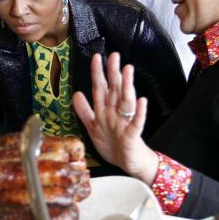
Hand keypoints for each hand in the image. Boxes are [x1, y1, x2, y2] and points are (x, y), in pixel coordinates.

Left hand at [73, 52, 159, 183]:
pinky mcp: (132, 135)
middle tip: (114, 56)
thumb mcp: (93, 128)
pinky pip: (137, 122)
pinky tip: (142, 101)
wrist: (128, 163)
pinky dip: (139, 112)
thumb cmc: (113, 145)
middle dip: (114, 73)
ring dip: (127, 86)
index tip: (96, 57)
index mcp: (105, 110)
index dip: (98, 73)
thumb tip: (76, 93)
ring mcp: (125, 122)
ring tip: (127, 71)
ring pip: (126, 102)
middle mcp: (115, 113)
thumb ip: (84, 111)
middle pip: (114, 90)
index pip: (101, 88)